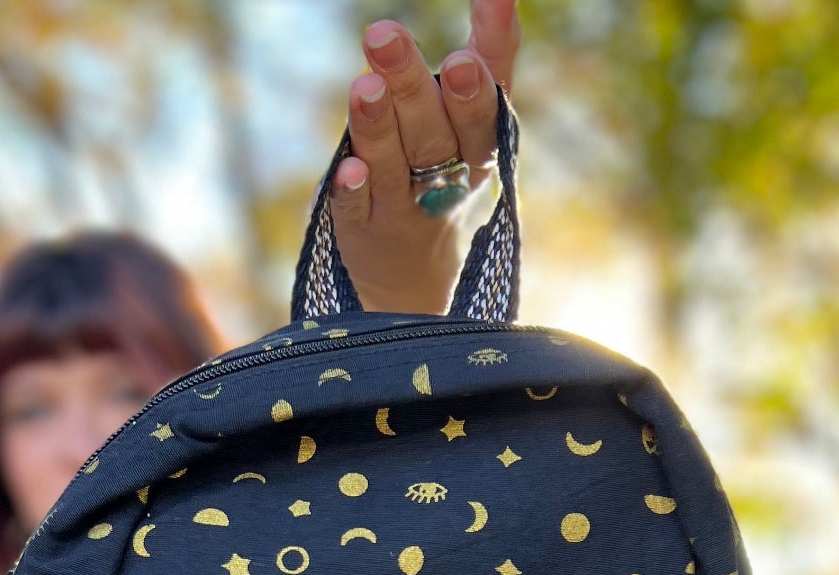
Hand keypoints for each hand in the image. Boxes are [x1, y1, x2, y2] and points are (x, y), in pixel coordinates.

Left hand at [330, 1, 520, 314]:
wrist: (417, 276)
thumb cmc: (446, 172)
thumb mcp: (473, 122)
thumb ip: (490, 57)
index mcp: (477, 150)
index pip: (481, 118)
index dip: (474, 92)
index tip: (461, 58)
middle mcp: (444, 180)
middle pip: (431, 134)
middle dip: (411, 87)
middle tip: (384, 34)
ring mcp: (402, 208)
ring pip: (393, 165)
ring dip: (378, 127)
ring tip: (363, 86)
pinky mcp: (363, 230)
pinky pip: (357, 210)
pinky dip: (354, 190)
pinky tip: (348, 167)